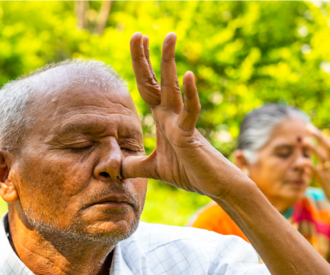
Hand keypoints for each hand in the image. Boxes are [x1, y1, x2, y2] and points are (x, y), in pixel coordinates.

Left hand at [122, 32, 243, 198]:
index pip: (147, 87)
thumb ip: (135, 165)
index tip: (138, 41)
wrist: (212, 185)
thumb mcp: (153, 169)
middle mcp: (171, 115)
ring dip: (169, 62)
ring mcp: (181, 122)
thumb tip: (117, 168)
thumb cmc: (188, 172)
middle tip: (139, 34)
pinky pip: (191, 111)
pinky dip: (190, 94)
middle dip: (146, 58)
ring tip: (169, 37)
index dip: (141, 65)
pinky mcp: (190, 135)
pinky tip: (188, 75)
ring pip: (173, 87)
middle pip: (155, 80)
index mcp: (162, 118)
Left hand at [304, 125, 329, 210]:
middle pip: (327, 146)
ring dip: (313, 148)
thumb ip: (319, 162)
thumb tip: (309, 157)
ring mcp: (328, 170)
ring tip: (305, 141)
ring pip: (322, 156)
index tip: (309, 126)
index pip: (327, 143)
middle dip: (318, 136)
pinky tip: (302, 162)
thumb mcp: (329, 169)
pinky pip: (316, 171)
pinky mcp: (324, 180)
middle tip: (308, 127)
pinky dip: (309, 166)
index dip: (319, 135)